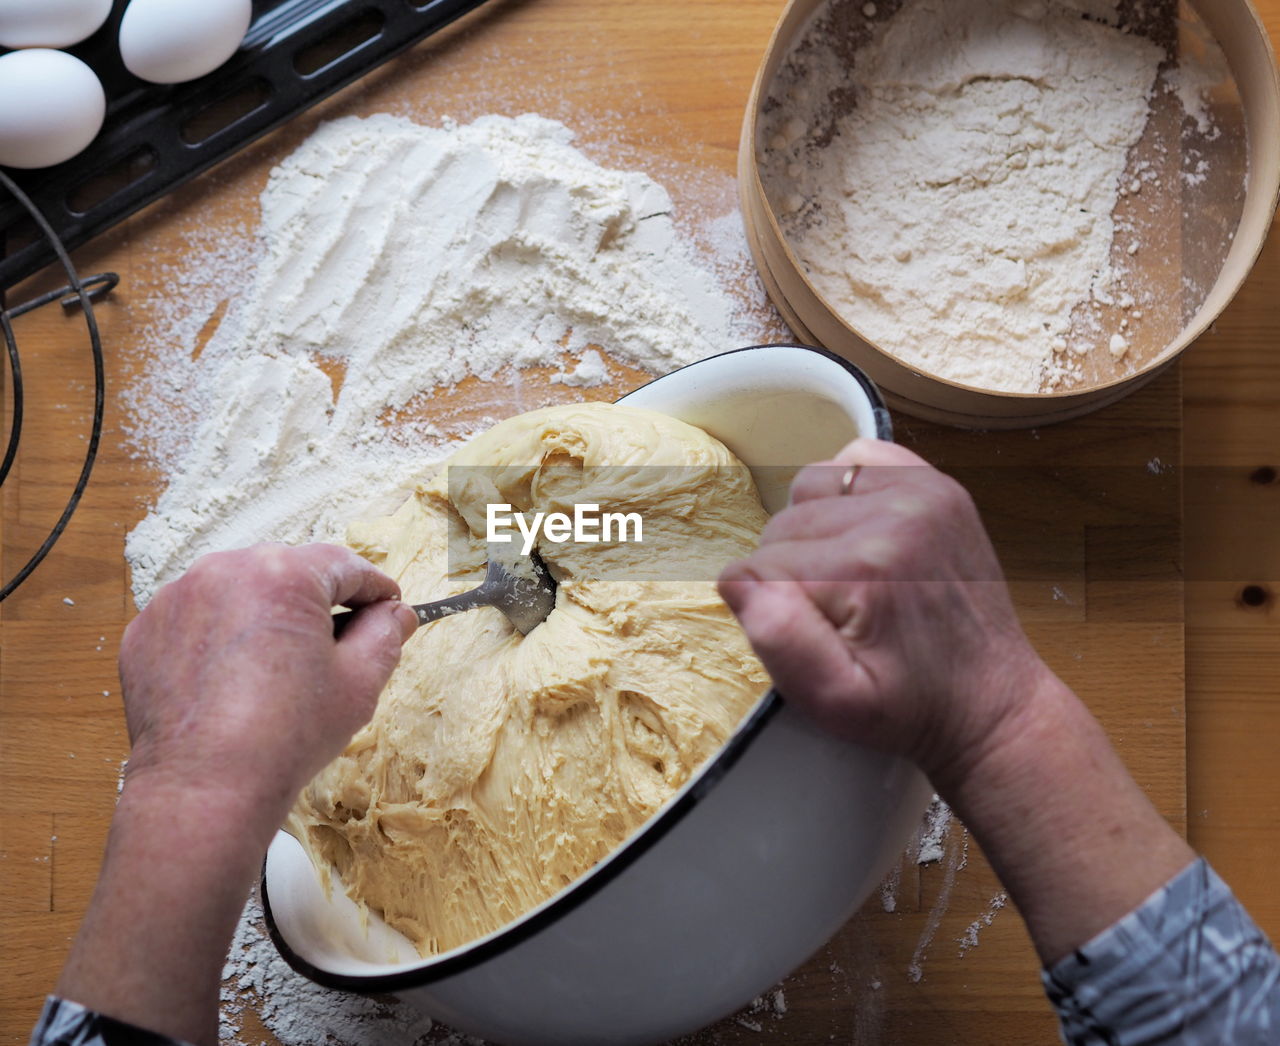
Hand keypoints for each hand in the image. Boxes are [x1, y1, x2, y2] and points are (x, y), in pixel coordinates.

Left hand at [118, 542, 417, 827]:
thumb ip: (385, 634)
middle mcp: (225, 570)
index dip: (374, 588)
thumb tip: (396, 613)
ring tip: (278, 665)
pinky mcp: (146, 629)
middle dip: (316, 602)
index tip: (387, 607)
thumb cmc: (286, 737)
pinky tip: (234, 678)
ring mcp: (178, 598)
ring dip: (265, 614)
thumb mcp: (359, 683)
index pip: (345, 565)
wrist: (205, 788)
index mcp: (284, 575)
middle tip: (336, 645)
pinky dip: (219, 636)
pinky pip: (197, 616)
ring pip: (240, 591)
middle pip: (289, 572)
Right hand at [718, 438, 1049, 784]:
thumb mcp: (834, 701)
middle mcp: (895, 512)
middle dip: (790, 572)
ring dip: (811, 529)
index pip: (758, 567)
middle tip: (836, 617)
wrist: (988, 701)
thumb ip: (779, 638)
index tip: (816, 640)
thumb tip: (738, 580)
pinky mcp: (935, 482)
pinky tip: (864, 536)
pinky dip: (844, 492)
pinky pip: (855, 458)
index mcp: (865, 566)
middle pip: (781, 526)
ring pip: (808, 488)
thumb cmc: (908, 707)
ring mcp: (920, 490)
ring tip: (847, 576)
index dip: (771, 610)